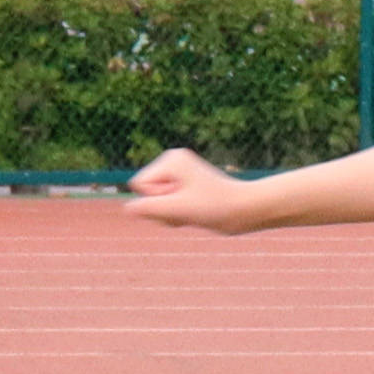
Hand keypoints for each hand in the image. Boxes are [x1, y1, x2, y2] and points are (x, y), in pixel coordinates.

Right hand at [126, 148, 263, 233]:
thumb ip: (150, 209)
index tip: (183, 201)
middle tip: (189, 209)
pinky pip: (164, 205)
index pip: (140, 185)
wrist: (245, 210)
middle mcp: (173, 162)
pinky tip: (193, 212)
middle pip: (146, 193)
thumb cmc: (216, 207)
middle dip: (163, 208)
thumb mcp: (179, 209)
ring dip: (170, 213)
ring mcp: (178, 174)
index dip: (158, 200)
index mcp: (171, 159)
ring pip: (154, 202)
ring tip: (193, 211)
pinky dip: (175, 214)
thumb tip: (128, 209)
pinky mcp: (183, 186)